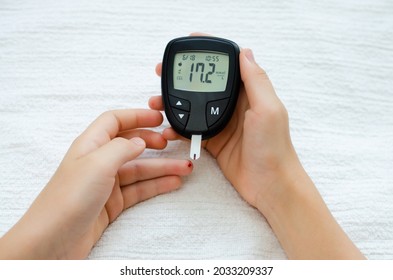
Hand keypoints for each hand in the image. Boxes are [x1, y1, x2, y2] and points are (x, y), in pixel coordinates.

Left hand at [0, 109, 192, 258]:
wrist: (53, 241)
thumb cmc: (66, 201)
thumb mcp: (97, 164)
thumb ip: (122, 148)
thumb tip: (140, 140)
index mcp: (90, 144)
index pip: (115, 121)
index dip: (137, 116)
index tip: (159, 118)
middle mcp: (98, 161)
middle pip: (131, 145)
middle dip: (153, 142)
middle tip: (172, 142)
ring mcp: (106, 183)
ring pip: (140, 169)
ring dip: (163, 167)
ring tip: (184, 167)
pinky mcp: (112, 203)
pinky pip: (140, 189)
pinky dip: (157, 185)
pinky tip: (172, 182)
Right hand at [150, 48, 295, 209]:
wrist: (270, 185)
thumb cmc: (274, 148)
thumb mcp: (268, 109)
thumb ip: (255, 81)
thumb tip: (244, 52)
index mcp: (249, 93)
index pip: (228, 65)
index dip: (209, 53)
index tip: (190, 43)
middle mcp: (235, 105)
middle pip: (205, 84)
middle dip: (183, 77)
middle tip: (163, 73)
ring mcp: (223, 123)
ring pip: (194, 106)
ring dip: (174, 103)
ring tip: (157, 103)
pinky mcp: (215, 141)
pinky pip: (192, 129)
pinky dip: (178, 128)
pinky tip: (168, 129)